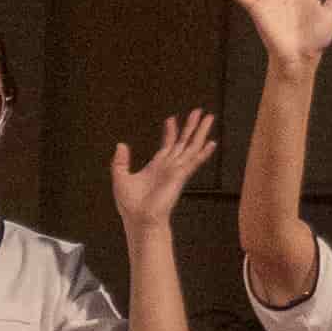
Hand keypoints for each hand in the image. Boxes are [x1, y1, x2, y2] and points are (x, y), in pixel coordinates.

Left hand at [109, 109, 218, 229]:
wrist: (139, 219)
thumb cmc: (131, 205)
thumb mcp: (120, 177)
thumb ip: (120, 161)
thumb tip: (121, 145)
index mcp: (156, 166)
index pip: (167, 145)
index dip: (170, 131)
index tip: (172, 118)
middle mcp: (169, 166)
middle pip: (184, 142)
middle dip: (191, 126)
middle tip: (198, 111)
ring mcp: (177, 170)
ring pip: (191, 146)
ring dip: (200, 132)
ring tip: (208, 117)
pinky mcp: (180, 176)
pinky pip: (194, 161)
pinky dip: (203, 152)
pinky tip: (211, 143)